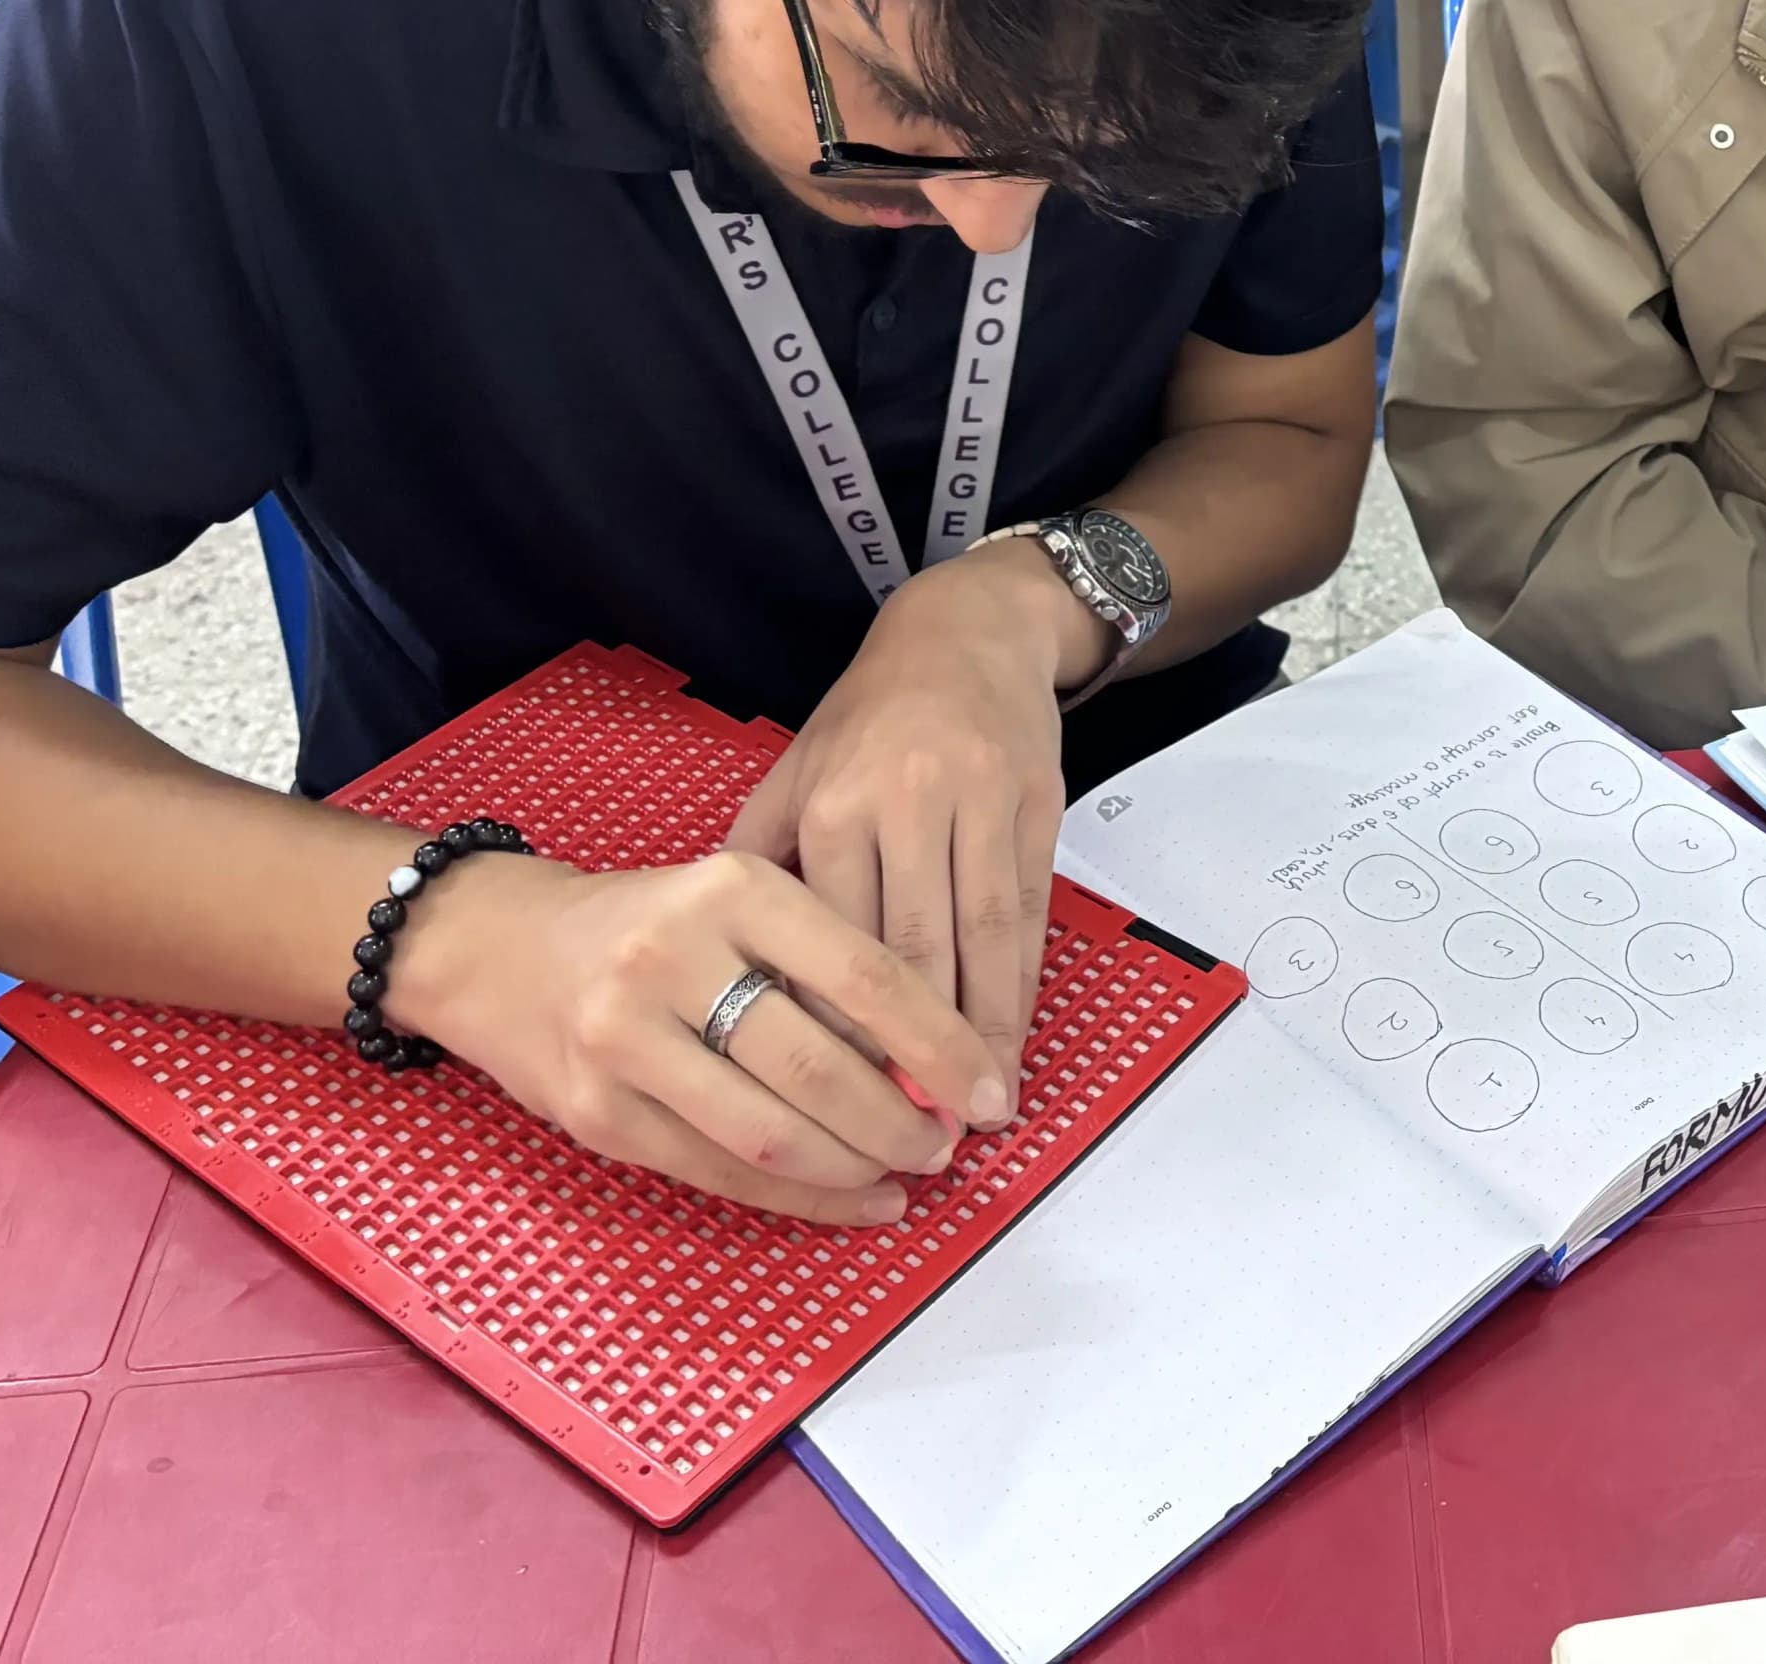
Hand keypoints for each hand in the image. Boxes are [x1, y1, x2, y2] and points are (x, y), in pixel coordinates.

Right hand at [384, 847, 1012, 1224]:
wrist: (493, 947)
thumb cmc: (646, 924)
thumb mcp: (736, 901)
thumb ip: (825, 961)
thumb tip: (934, 1057)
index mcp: (732, 888)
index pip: (867, 974)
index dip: (941, 1044)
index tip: (989, 1087)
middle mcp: (673, 956)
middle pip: (821, 1064)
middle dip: (904, 1119)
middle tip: (953, 1141)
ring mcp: (625, 1039)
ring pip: (772, 1131)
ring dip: (858, 1166)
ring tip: (910, 1171)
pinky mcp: (597, 1112)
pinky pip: (721, 1172)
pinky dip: (802, 1198)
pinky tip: (856, 1198)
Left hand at [727, 537, 1100, 1059]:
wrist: (967, 632)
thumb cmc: (870, 717)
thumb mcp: (794, 772)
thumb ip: (761, 862)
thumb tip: (729, 966)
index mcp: (834, 806)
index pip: (835, 942)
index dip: (840, 1030)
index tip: (840, 1104)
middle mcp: (906, 803)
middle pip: (915, 950)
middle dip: (918, 1051)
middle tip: (922, 1133)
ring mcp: (980, 801)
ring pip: (983, 936)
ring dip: (986, 1030)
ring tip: (983, 1107)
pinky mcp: (1036, 803)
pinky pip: (1031, 908)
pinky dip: (1025, 980)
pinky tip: (1016, 1032)